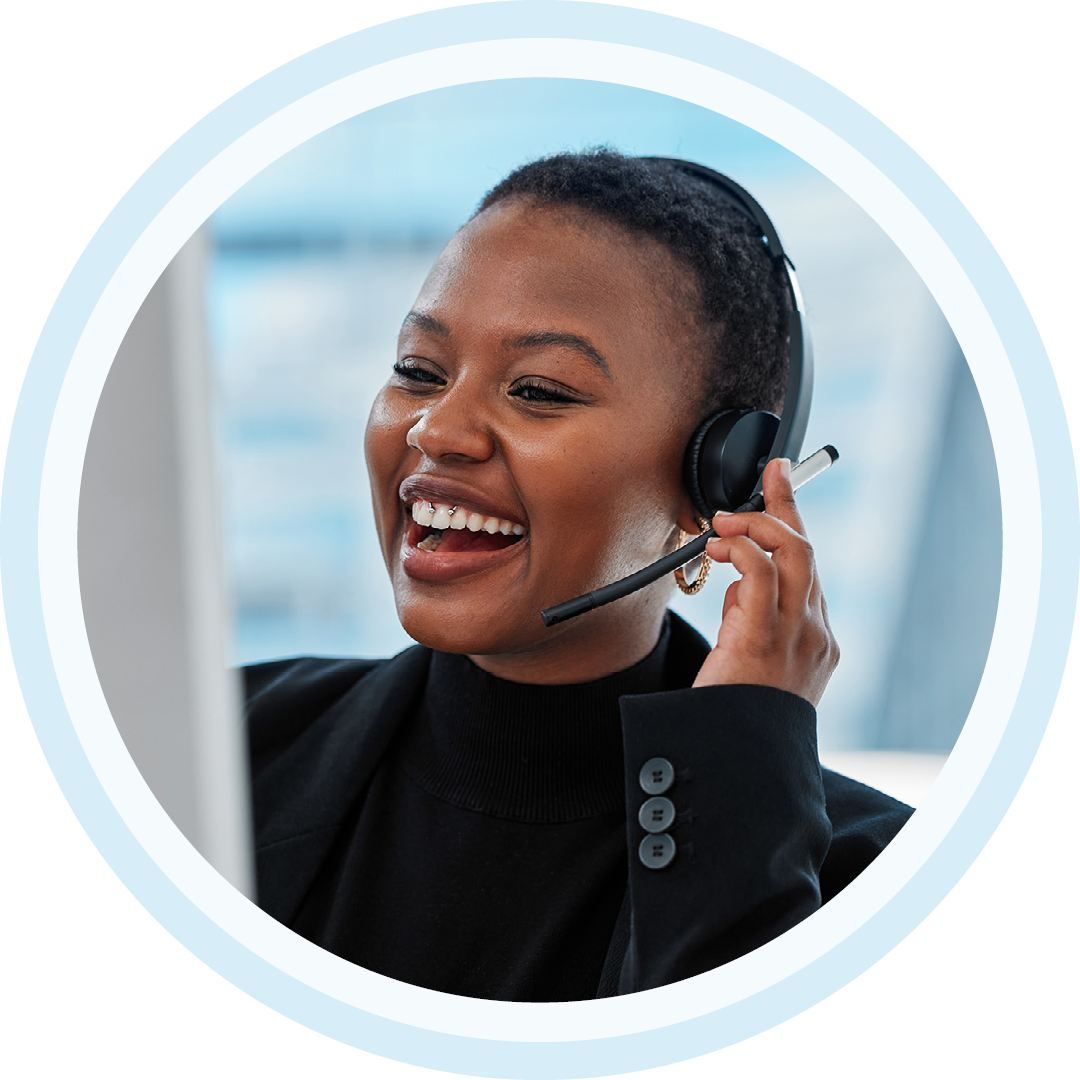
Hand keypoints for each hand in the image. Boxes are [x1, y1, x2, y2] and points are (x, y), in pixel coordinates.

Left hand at [692, 458, 838, 705]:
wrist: (739, 765)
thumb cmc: (736, 716)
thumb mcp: (751, 662)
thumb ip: (752, 621)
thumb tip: (737, 586)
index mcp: (816, 640)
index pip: (808, 569)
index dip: (792, 523)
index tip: (780, 483)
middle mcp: (815, 635)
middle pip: (808, 551)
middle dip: (786, 506)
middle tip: (767, 475)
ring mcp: (797, 638)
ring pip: (793, 555)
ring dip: (755, 526)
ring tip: (723, 524)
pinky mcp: (765, 641)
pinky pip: (761, 576)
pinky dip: (742, 550)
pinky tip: (719, 548)